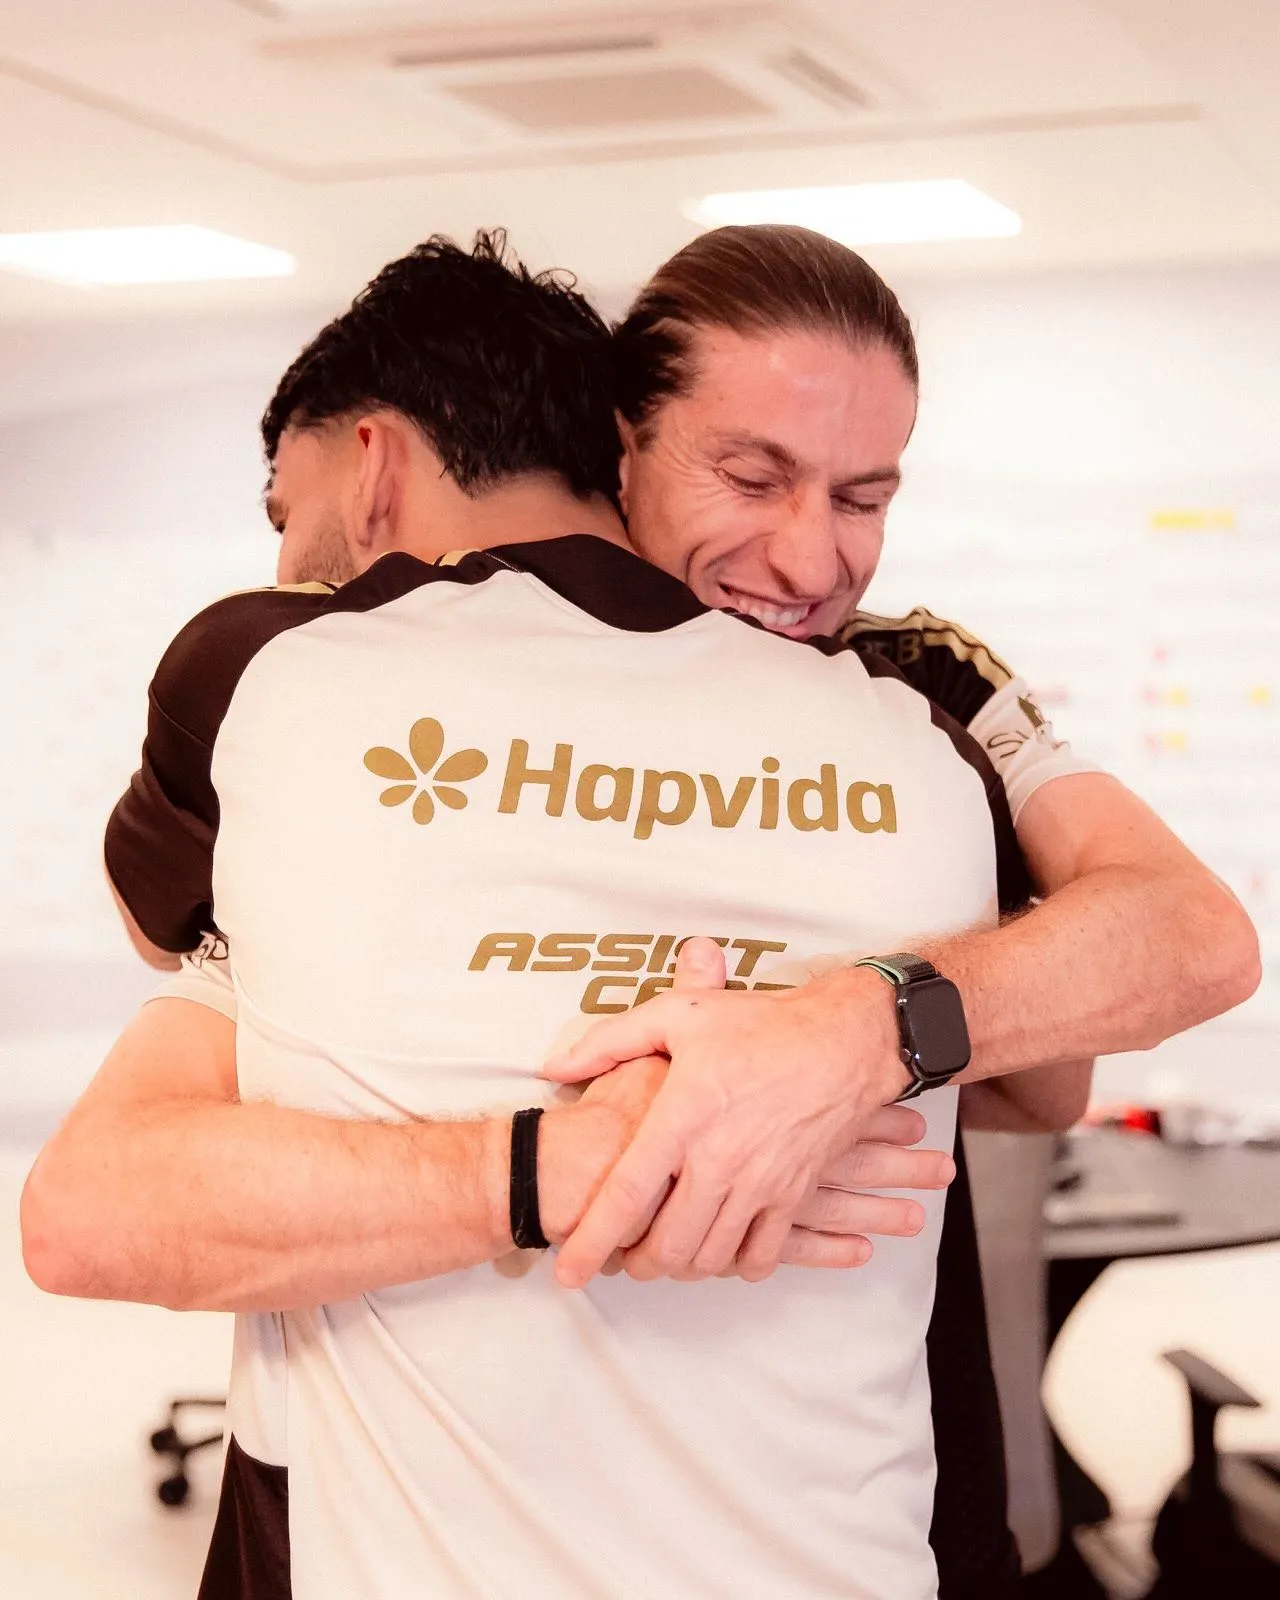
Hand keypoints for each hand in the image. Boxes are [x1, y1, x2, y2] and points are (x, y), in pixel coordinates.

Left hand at [543, 955, 909, 1286]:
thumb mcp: (678, 1015)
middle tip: (623, 1258)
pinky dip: (736, 1265)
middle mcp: (719, 1160)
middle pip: (667, 1243)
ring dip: (683, 1267)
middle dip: (637, 1263)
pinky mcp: (793, 1194)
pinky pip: (762, 1255)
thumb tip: (556, 1067)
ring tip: (668, 1256)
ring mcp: (760, 1183)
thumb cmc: (761, 1025)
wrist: (844, 1039)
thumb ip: (610, 1041)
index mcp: (682, 1118)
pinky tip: (723, 1252)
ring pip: (710, 1256)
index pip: (626, 1196)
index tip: (567, 1273)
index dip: (591, 1241)